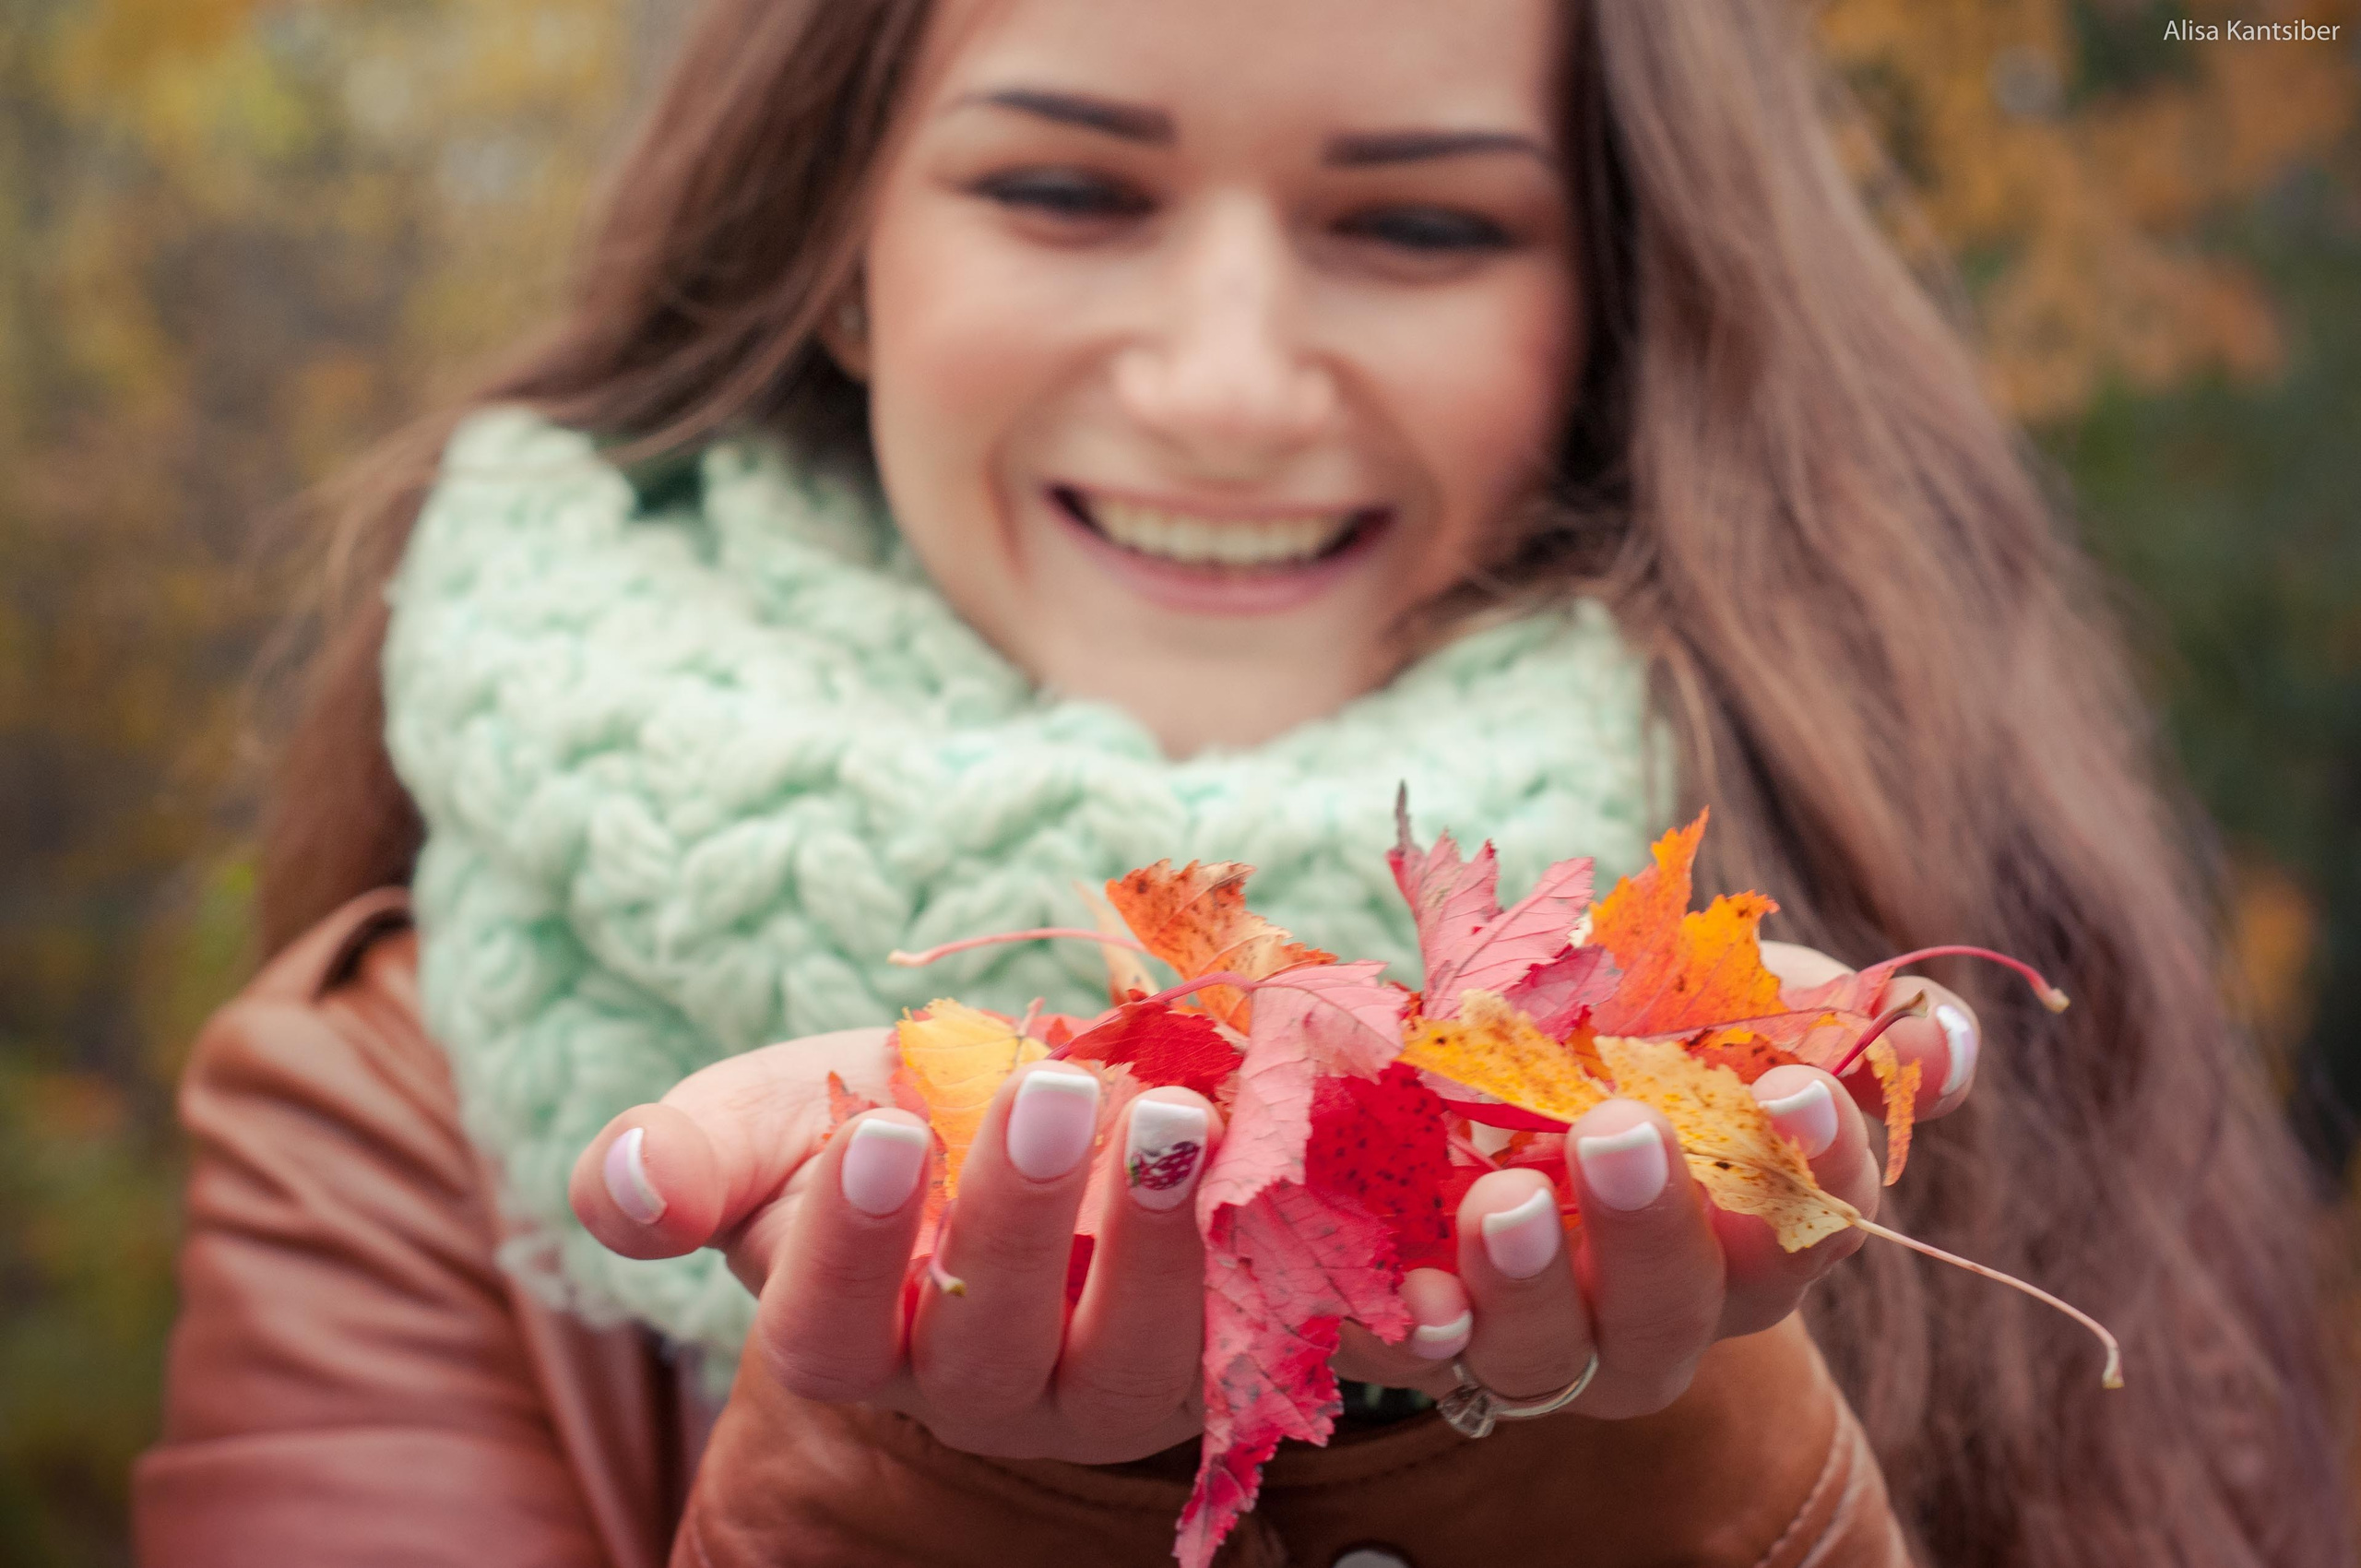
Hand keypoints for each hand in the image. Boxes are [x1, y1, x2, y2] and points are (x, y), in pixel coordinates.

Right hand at [569, 1036, 1224, 1463]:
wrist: (1026, 1103)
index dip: (852, 1247)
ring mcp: (1095, 1381)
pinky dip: (1243, 1238)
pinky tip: (1246, 1139)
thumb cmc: (877, 1114)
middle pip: (982, 1351)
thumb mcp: (766, 1119)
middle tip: (1048, 1091)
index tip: (884, 1129)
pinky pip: (1234, 1324)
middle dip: (1014, 1225)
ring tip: (1171, 1116)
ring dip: (1149, 1246)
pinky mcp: (1203, 1347)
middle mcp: (974, 1389)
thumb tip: (623, 1187)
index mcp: (848, 1341)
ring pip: (1120, 1362)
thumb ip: (679, 1157)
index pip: (829, 1334)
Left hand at [1330, 941, 1981, 1417]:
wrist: (1447, 1066)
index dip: (1822, 1160)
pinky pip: (1431, 1362)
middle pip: (1687, 1306)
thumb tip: (1946, 1040)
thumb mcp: (1708, 997)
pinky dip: (1426, 1331)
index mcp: (1748, 1225)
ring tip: (1503, 1201)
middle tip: (1620, 1129)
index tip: (1795, 1087)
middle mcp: (1660, 1304)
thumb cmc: (1612, 1033)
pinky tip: (1422, 1296)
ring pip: (1560, 1354)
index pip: (1816, 1217)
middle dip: (1660, 1226)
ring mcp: (1547, 1335)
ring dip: (1536, 1283)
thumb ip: (1814, 1013)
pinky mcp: (1437, 1337)